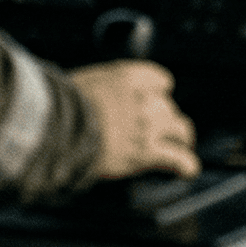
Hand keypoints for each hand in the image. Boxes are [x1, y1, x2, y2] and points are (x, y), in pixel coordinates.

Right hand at [70, 59, 198, 179]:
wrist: (59, 127)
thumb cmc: (62, 105)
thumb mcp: (85, 82)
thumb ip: (104, 87)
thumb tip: (98, 94)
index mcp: (129, 76)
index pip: (161, 80)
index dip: (158, 93)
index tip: (153, 100)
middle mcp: (144, 98)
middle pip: (169, 107)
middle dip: (165, 119)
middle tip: (161, 130)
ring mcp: (148, 126)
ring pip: (180, 130)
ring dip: (179, 139)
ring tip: (180, 147)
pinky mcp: (147, 152)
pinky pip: (178, 158)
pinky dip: (185, 165)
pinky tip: (187, 170)